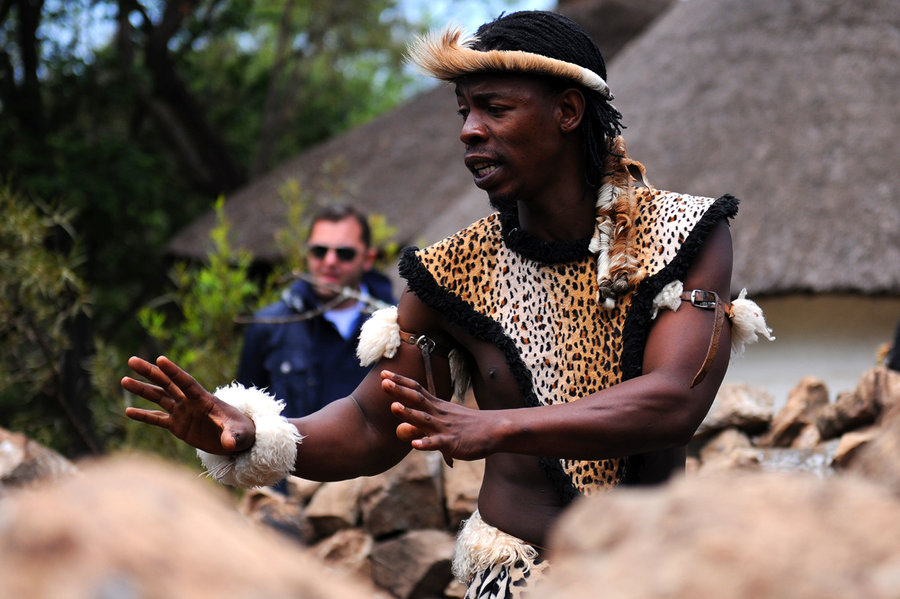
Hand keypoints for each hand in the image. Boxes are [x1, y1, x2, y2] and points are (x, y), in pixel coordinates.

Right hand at [122, 355, 255, 454]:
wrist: (238, 440)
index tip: (160, 359)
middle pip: (167, 384)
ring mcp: (183, 413)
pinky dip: (144, 415)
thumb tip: (229, 444)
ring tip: (124, 380)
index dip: (174, 371)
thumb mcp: (240, 434)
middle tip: (132, 360)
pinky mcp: (178, 426)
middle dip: (150, 372)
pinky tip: (128, 410)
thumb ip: (233, 436)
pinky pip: (157, 419)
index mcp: (205, 399)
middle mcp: (190, 402)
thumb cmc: (242, 432)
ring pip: (159, 397)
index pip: (186, 382)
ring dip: (142, 389)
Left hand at [381, 370, 494, 465]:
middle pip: (417, 399)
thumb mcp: (442, 423)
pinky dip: (426, 443)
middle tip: (383, 381)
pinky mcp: (452, 442)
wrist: (494, 430)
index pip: (416, 389)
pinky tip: (415, 445)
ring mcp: (445, 427)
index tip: (384, 373)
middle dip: (399, 391)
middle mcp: (438, 413)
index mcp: (436, 406)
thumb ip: (420, 426)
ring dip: (409, 413)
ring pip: (424, 419)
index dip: (400, 381)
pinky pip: (437, 443)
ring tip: (393, 407)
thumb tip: (401, 429)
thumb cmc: (466, 426)